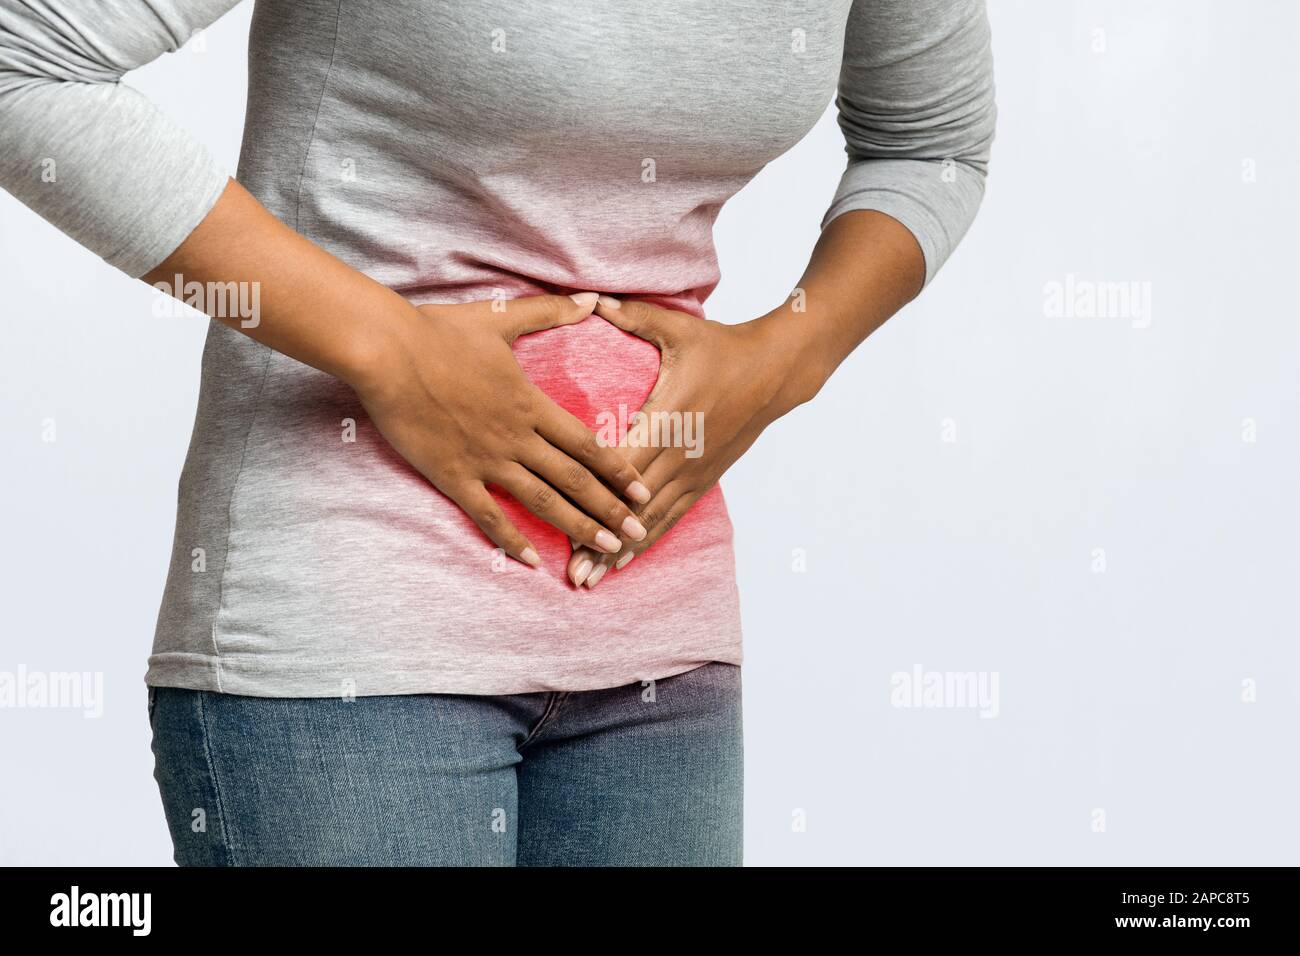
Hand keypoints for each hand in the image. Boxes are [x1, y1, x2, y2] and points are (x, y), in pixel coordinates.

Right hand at [351, 292, 651, 567]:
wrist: (387, 351)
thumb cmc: (441, 331)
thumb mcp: (502, 318)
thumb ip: (551, 313)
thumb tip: (590, 299)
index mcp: (531, 403)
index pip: (587, 442)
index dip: (618, 469)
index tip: (643, 490)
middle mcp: (516, 436)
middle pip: (574, 479)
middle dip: (610, 508)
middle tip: (638, 533)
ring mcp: (485, 459)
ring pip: (542, 501)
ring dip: (577, 526)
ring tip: (607, 549)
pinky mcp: (453, 475)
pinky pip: (487, 515)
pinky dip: (510, 540)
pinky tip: (531, 562)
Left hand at [567, 295, 820, 586]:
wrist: (777, 369)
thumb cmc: (721, 345)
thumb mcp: (677, 328)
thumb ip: (631, 316)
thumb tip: (588, 300)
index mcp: (669, 418)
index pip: (624, 465)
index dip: (594, 497)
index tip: (566, 522)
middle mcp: (681, 453)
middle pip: (632, 506)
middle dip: (600, 541)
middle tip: (571, 574)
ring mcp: (695, 471)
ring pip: (651, 521)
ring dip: (621, 553)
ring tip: (590, 581)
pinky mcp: (705, 479)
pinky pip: (672, 516)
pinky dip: (646, 541)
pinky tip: (624, 562)